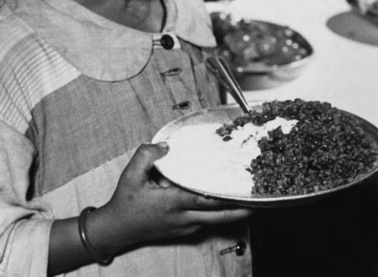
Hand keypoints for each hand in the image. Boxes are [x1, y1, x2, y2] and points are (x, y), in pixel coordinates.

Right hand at [96, 144, 250, 247]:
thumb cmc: (125, 204)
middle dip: (241, 209)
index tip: (241, 188)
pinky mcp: (184, 231)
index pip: (204, 199)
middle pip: (219, 216)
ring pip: (216, 220)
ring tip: (252, 201)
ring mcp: (185, 227)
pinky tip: (225, 203)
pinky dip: (218, 213)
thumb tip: (165, 146)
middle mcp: (183, 217)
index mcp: (172, 203)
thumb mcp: (130, 176)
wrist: (117, 230)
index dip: (225, 194)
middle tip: (260, 200)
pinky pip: (206, 221)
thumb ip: (147, 156)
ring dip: (233, 211)